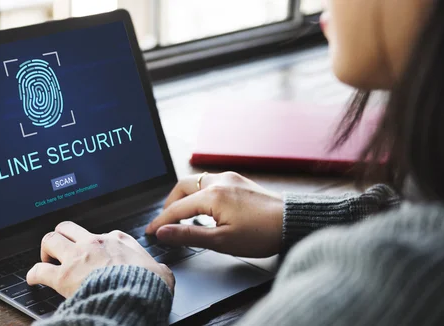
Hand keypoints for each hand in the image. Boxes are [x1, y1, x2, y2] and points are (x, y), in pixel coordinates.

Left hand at [27, 221, 174, 297]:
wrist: (135, 296)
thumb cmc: (148, 285)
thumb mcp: (160, 271)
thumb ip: (157, 268)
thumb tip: (162, 273)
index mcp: (118, 240)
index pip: (101, 234)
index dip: (94, 243)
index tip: (93, 253)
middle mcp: (94, 243)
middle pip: (68, 227)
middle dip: (62, 236)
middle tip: (61, 249)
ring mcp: (77, 257)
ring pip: (50, 239)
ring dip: (46, 249)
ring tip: (46, 259)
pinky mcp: (64, 276)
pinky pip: (39, 270)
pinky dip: (33, 274)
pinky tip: (33, 279)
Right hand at [145, 172, 283, 257]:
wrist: (292, 222)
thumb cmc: (262, 234)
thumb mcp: (222, 241)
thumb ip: (189, 235)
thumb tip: (164, 232)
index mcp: (212, 195)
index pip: (176, 208)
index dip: (161, 221)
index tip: (150, 232)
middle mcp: (219, 181)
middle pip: (182, 187)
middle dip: (170, 203)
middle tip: (166, 222)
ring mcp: (230, 178)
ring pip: (196, 182)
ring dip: (185, 197)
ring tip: (183, 216)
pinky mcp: (239, 181)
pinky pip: (210, 182)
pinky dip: (199, 193)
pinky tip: (204, 208)